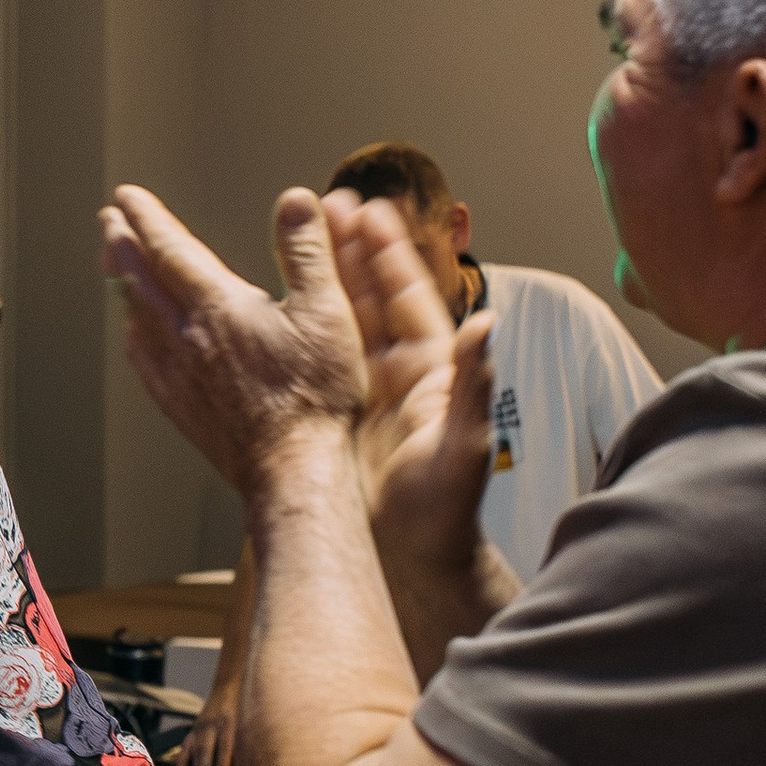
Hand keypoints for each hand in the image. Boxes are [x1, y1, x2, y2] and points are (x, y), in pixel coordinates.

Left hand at [99, 188, 367, 490]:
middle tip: (108, 222)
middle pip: (139, 280)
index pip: (170, 248)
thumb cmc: (315, 395)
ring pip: (136, 317)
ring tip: (116, 267)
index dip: (146, 218)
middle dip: (122, 244)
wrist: (292, 468)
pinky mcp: (180, 407)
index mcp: (218, 306)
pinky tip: (134, 335)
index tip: (126, 197)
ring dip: (123, 284)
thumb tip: (296, 201)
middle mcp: (186, 337)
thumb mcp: (327, 310)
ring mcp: (178, 374)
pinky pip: (143, 361)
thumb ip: (307, 251)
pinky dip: (133, 335)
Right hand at [183, 679, 240, 765]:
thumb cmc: (243, 709)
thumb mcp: (246, 723)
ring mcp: (201, 725)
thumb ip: (243, 743)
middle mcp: (212, 724)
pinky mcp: (195, 727)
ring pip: (195, 747)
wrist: (229, 686)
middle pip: (205, 748)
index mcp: (229, 722)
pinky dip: (183, 758)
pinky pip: (187, 744)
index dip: (222, 762)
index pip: (224, 745)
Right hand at [326, 193, 496, 573]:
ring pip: (345, 320)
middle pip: (374, 296)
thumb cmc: (445, 512)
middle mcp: (400, 373)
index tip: (372, 211)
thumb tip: (486, 325)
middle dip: (353, 249)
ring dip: (327, 277)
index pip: (409, 299)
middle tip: (330, 204)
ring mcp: (369, 391)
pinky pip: (321, 358)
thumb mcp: (462, 448)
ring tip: (302, 233)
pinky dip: (303, 325)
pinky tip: (278, 304)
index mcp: (432, 372)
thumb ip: (474, 386)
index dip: (390, 254)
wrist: (413, 560)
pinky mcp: (340, 413)